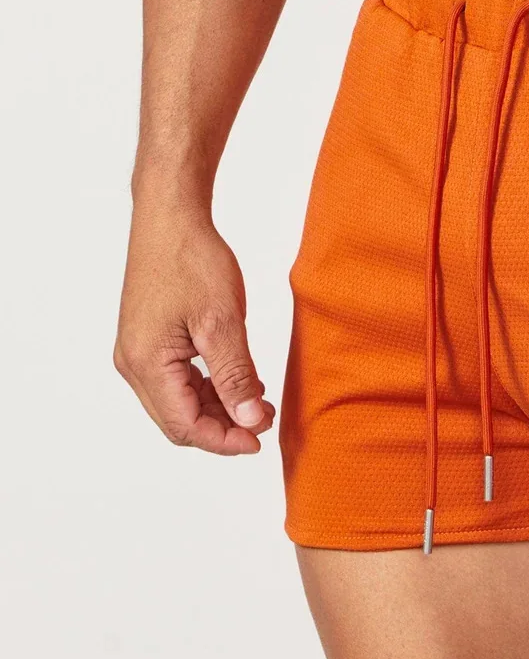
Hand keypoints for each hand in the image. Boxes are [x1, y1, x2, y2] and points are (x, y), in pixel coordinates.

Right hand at [114, 203, 274, 455]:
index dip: (224, 440)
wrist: (170, 218)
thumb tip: (249, 420)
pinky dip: (207, 387)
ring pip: (179, 402)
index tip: (260, 439)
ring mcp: (138, 352)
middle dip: (222, 427)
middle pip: (178, 420)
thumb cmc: (191, 260)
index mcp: (147, 364)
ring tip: (258, 401)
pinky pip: (176, 380)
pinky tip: (239, 380)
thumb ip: (236, 376)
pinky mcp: (148, 339)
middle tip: (264, 421)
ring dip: (217, 408)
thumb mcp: (223, 322)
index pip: (185, 426)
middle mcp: (134, 364)